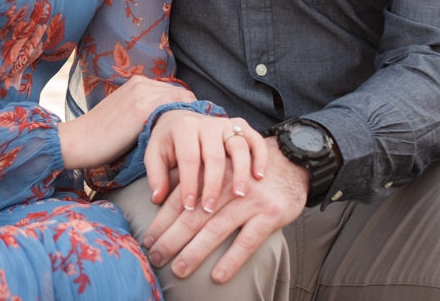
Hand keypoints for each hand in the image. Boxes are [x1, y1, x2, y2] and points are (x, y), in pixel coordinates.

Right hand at [57, 76, 194, 170]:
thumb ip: (145, 112)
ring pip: (182, 101)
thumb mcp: (125, 116)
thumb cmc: (99, 137)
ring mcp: (142, 93)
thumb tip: (169, 124)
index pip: (174, 91)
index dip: (184, 109)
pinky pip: (175, 109)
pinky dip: (184, 122)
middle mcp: (141, 82)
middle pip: (182, 94)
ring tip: (192, 140)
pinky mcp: (142, 109)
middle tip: (194, 137)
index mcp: (137, 82)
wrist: (77, 141)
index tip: (188, 129)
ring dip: (189, 119)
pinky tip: (186, 140)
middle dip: (189, 113)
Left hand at [143, 140, 306, 283]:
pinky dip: (232, 259)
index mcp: (211, 170)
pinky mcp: (270, 213)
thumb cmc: (246, 170)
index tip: (148, 239)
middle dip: (172, 238)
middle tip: (155, 257)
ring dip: (195, 252)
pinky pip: (247, 240)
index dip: (162, 220)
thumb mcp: (219, 166)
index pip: (182, 198)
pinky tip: (218, 276)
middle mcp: (228, 183)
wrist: (291, 162)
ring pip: (217, 228)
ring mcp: (250, 199)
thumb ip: (192, 179)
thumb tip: (157, 196)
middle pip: (195, 215)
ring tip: (178, 269)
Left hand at [145, 112, 267, 217]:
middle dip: (213, 184)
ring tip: (239, 195)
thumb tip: (157, 199)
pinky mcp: (242, 126)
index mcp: (184, 128)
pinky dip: (259, 156)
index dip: (189, 183)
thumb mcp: (156, 155)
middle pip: (214, 155)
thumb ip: (156, 175)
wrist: (182, 117)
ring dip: (240, 172)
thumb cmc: (170, 143)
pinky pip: (255, 139)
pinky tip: (259, 177)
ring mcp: (227, 124)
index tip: (189, 207)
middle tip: (211, 209)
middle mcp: (207, 124)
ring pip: (238, 146)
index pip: (188, 158)